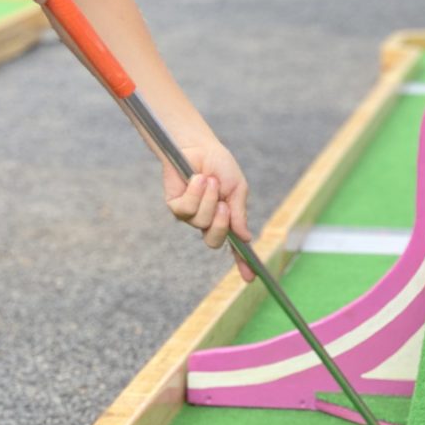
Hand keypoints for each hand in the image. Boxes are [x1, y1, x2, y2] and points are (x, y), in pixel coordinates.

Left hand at [162, 136, 253, 280]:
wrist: (198, 146)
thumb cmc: (219, 165)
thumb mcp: (237, 189)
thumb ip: (239, 213)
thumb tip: (246, 238)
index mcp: (225, 218)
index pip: (234, 245)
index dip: (241, 263)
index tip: (250, 278)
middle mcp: (207, 221)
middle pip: (213, 241)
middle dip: (220, 224)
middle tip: (223, 205)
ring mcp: (190, 216)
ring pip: (200, 222)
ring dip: (207, 198)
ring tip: (208, 180)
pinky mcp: (174, 206)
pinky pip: (185, 211)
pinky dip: (194, 193)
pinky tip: (196, 178)